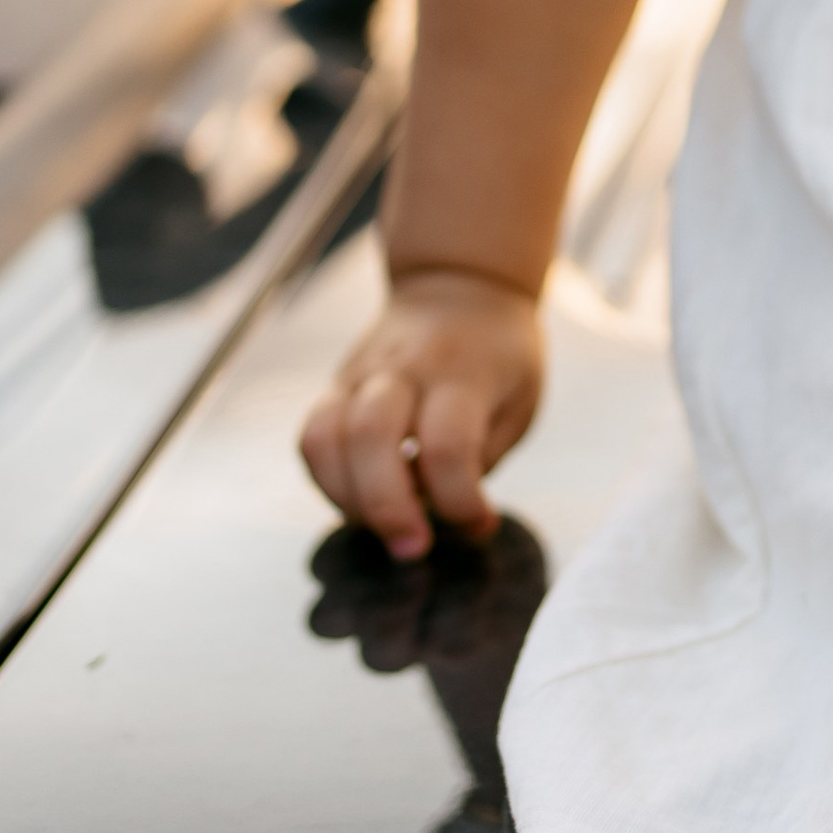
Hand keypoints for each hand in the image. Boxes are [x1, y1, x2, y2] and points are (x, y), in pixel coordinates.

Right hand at [299, 267, 544, 562]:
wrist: (461, 285)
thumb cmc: (500, 351)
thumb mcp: (521, 398)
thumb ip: (482, 455)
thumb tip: (449, 514)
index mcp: (463, 372)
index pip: (448, 444)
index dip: (459, 500)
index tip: (480, 524)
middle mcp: (405, 369)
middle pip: (370, 436)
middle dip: (386, 507)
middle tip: (413, 547)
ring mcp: (362, 374)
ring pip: (325, 436)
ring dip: (346, 498)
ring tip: (383, 528)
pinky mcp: (336, 385)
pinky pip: (312, 436)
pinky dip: (326, 480)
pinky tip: (359, 501)